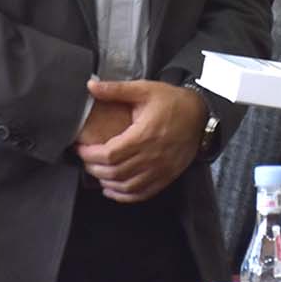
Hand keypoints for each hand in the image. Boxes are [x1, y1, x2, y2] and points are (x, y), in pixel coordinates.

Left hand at [73, 80, 206, 202]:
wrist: (200, 114)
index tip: (80, 148)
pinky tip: (113, 189)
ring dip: (107, 182)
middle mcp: (153, 156)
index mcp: (145, 134)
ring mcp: (161, 169)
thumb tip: (90, 86)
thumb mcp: (145, 89)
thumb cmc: (171, 101)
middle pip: (115, 172)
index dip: (90, 155)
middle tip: (85, 159)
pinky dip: (124, 195)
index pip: (110, 154)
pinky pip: (142, 193)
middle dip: (93, 168)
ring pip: (126, 186)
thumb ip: (116, 89)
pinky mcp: (167, 176)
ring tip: (96, 172)